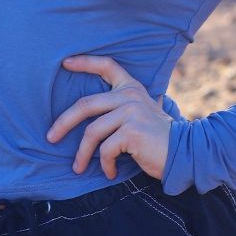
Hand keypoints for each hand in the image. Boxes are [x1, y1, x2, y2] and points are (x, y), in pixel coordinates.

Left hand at [46, 55, 171, 180]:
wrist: (185, 152)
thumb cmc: (158, 138)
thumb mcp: (142, 113)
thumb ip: (123, 107)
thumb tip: (92, 114)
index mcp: (131, 88)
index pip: (107, 66)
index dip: (85, 62)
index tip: (65, 63)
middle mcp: (130, 96)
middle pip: (85, 104)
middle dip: (64, 122)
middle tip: (51, 137)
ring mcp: (131, 112)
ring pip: (92, 132)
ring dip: (82, 154)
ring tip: (78, 167)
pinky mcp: (131, 131)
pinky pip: (106, 149)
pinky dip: (105, 164)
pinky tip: (109, 172)